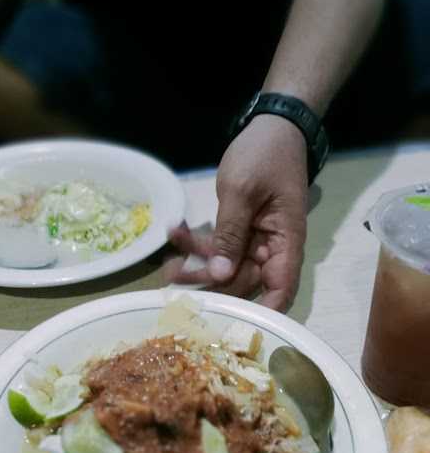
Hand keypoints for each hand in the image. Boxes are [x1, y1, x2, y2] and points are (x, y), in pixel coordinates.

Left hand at [167, 115, 308, 311]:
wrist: (272, 126)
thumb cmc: (265, 155)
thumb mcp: (243, 192)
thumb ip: (231, 235)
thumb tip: (221, 276)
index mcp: (285, 243)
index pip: (281, 290)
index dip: (264, 314)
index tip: (232, 326)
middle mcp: (272, 249)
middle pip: (244, 283)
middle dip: (210, 286)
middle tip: (173, 283)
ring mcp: (255, 241)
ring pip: (225, 267)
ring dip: (198, 266)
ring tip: (166, 266)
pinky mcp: (240, 231)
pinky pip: (219, 247)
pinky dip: (198, 243)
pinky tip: (175, 231)